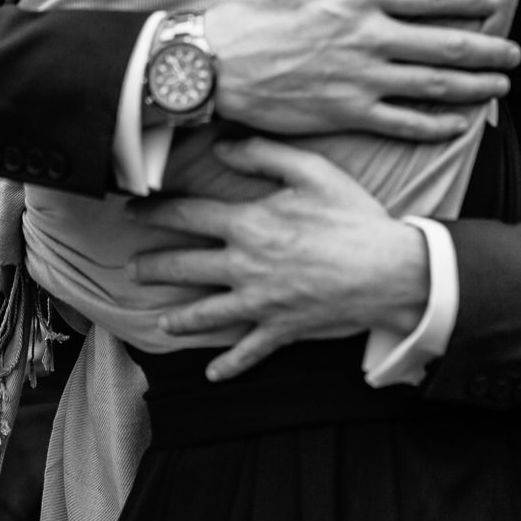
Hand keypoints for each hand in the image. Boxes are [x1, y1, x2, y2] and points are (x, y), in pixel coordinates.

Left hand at [128, 138, 429, 381]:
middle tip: (132, 269)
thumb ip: (264, 154)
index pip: (187, 217)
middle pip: (184, 268)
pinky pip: (248, 351)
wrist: (389, 270)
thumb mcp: (312, 170)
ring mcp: (260, 302)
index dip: (154, 213)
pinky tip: (213, 373)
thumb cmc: (353, 216)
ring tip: (161, 322)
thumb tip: (222, 147)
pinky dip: (229, 365)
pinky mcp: (280, 329)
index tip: (132, 211)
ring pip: (206, 314)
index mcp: (248, 225)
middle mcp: (244, 266)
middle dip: (153, 268)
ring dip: (179, 319)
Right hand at [204, 0, 519, 141]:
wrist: (212, 62)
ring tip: (501, 86)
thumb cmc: (248, 5)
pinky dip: (438, 124)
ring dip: (475, 86)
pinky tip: (459, 124)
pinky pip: (405, 122)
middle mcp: (370, 37)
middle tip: (514, 53)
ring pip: (435, 85)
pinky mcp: (348, 113)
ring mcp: (362, 78)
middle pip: (448, 44)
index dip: (473, 0)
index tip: (495, 3)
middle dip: (490, 49)